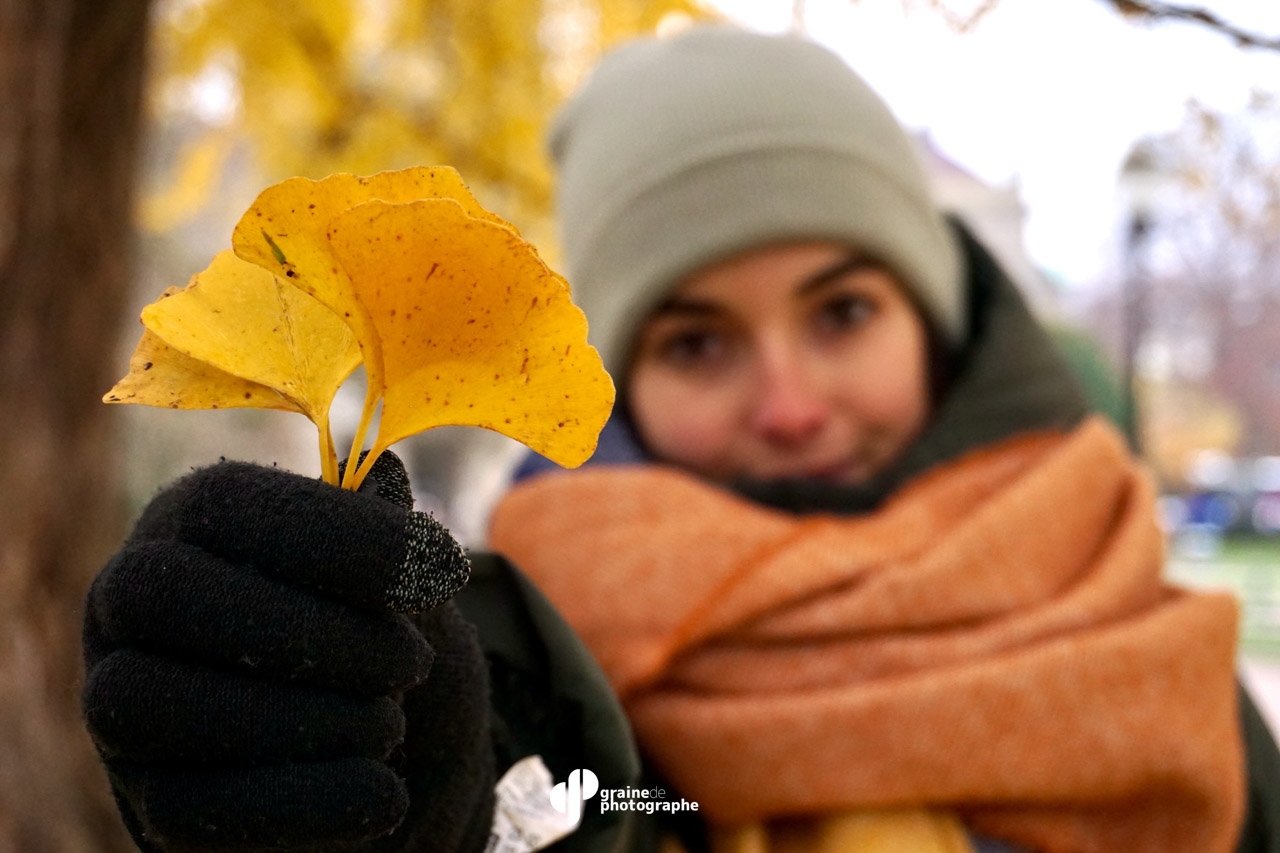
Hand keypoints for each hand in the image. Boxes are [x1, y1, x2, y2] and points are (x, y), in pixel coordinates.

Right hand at [82, 453, 493, 851]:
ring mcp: (122, 706)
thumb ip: (388, 534)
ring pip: (149, 703)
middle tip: (412, 660)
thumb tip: (387, 474)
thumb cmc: (377, 642)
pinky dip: (302, 802)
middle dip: (306, 630)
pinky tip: (385, 794)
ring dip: (300, 719)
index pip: (224, 503)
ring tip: (390, 724)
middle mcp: (130, 605)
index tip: (438, 571)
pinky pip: (186, 808)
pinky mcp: (146, 802)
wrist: (379, 759)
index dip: (336, 535)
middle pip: (162, 594)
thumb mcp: (398, 585)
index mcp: (190, 523)